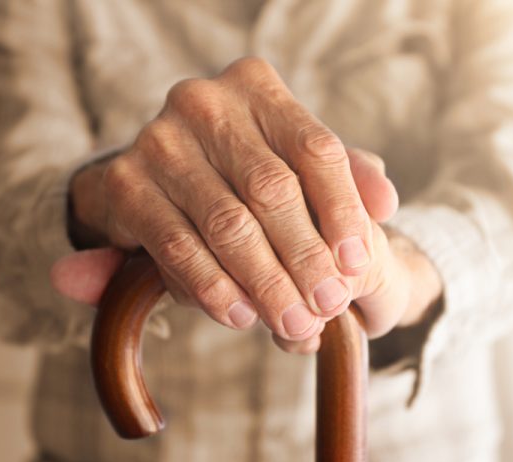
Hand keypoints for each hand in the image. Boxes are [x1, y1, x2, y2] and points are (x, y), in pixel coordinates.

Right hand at [54, 57, 397, 342]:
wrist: (154, 176)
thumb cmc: (239, 170)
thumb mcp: (295, 163)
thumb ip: (345, 176)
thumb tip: (386, 201)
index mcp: (257, 87)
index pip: (316, 150)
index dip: (342, 210)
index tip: (358, 264)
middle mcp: (206, 103)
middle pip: (272, 190)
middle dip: (306, 258)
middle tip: (328, 305)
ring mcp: (160, 140)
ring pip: (228, 225)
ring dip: (266, 283)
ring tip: (294, 323)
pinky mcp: (125, 185)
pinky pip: (180, 247)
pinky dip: (215, 287)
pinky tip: (242, 315)